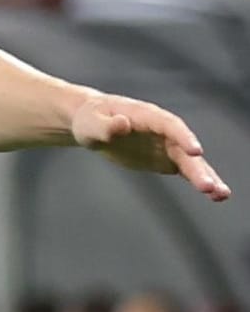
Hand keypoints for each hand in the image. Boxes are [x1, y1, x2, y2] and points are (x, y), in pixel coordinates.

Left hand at [72, 94, 231, 201]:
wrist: (94, 124)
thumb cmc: (90, 120)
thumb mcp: (91, 123)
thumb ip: (105, 126)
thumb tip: (122, 124)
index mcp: (146, 115)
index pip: (169, 124)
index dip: (183, 136)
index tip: (195, 150)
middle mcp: (163, 130)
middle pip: (183, 148)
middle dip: (197, 167)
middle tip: (209, 187)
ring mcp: (166, 145)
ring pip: (190, 161)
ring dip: (205, 176)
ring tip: (221, 194)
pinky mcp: (165, 159)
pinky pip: (185, 170)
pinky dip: (198, 180)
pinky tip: (215, 195)